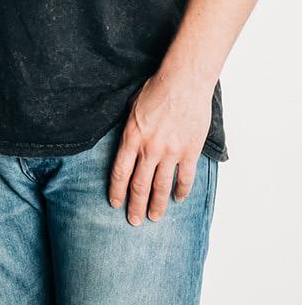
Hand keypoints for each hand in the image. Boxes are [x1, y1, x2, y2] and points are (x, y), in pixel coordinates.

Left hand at [109, 67, 214, 224]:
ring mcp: (171, 152)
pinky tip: (177, 198)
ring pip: (162, 186)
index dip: (116, 190)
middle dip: (135, 206)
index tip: (114, 203)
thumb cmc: (155, 90)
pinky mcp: (189, 151)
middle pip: (139, 185)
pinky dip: (181, 191)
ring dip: (157, 205)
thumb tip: (125, 146)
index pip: (119, 172)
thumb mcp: (130, 108)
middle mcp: (149, 149)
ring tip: (154, 218)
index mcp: (131, 138)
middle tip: (134, 221)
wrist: (183, 82)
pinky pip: (184, 178)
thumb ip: (129, 131)